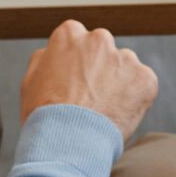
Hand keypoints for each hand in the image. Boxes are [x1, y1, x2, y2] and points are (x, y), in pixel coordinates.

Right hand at [20, 20, 156, 140]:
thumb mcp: (30, 80)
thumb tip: (52, 53)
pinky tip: (118, 116)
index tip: (75, 82)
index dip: (77, 63)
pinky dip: (136, 100)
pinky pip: (143, 86)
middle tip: (91, 99)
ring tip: (104, 112)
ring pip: (126, 68)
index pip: (78, 40)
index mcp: (69, 34)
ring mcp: (124, 57)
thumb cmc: (44, 115)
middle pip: (104, 51)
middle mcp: (99, 39)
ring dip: (120, 84)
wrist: (67, 141)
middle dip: (101, 69)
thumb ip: (46, 59)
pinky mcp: (145, 78)